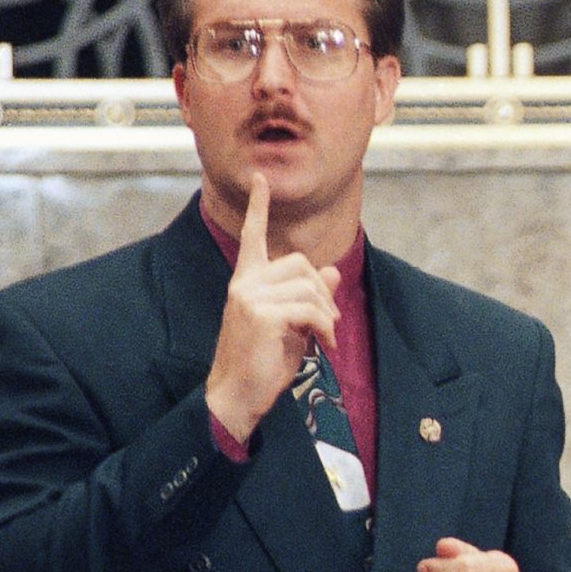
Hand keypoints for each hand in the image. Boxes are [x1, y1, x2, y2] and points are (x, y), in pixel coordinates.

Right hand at [204, 173, 340, 442]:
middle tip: (330, 321)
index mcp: (246, 281)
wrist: (238, 393)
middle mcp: (244, 283)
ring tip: (326, 338)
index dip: (258, 206)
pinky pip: (311, 309)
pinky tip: (324, 345)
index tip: (260, 177)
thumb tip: (332, 270)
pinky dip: (326, 327)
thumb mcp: (293, 324)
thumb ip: (309, 296)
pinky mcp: (261, 314)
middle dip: (324, 291)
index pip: (252, 236)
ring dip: (328, 314)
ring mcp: (249, 296)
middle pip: (300, 264)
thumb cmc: (263, 361)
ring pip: (309, 287)